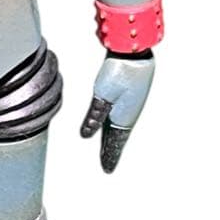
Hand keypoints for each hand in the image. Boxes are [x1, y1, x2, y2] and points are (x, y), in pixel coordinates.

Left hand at [80, 53, 154, 172]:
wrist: (133, 49)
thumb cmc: (120, 71)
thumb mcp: (103, 97)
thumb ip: (94, 116)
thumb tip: (86, 135)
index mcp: (124, 116)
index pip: (115, 142)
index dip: (110, 155)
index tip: (107, 170)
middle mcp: (128, 111)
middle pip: (117, 136)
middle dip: (111, 150)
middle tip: (107, 163)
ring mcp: (129, 101)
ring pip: (118, 124)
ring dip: (113, 137)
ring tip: (108, 147)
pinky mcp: (126, 91)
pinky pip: (118, 113)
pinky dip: (113, 122)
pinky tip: (111, 120)